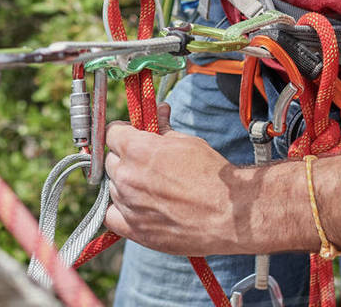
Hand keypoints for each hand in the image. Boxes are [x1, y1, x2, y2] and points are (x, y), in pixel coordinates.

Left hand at [103, 103, 241, 255]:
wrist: (229, 214)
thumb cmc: (211, 176)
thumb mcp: (187, 142)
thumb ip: (163, 128)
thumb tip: (159, 110)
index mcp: (137, 150)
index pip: (111, 133)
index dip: (122, 133)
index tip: (131, 137)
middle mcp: (127, 176)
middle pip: (110, 161)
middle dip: (125, 158)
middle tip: (146, 163)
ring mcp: (128, 204)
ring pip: (113, 187)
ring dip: (125, 184)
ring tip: (152, 188)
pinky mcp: (135, 230)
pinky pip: (110, 216)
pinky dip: (119, 210)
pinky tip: (135, 207)